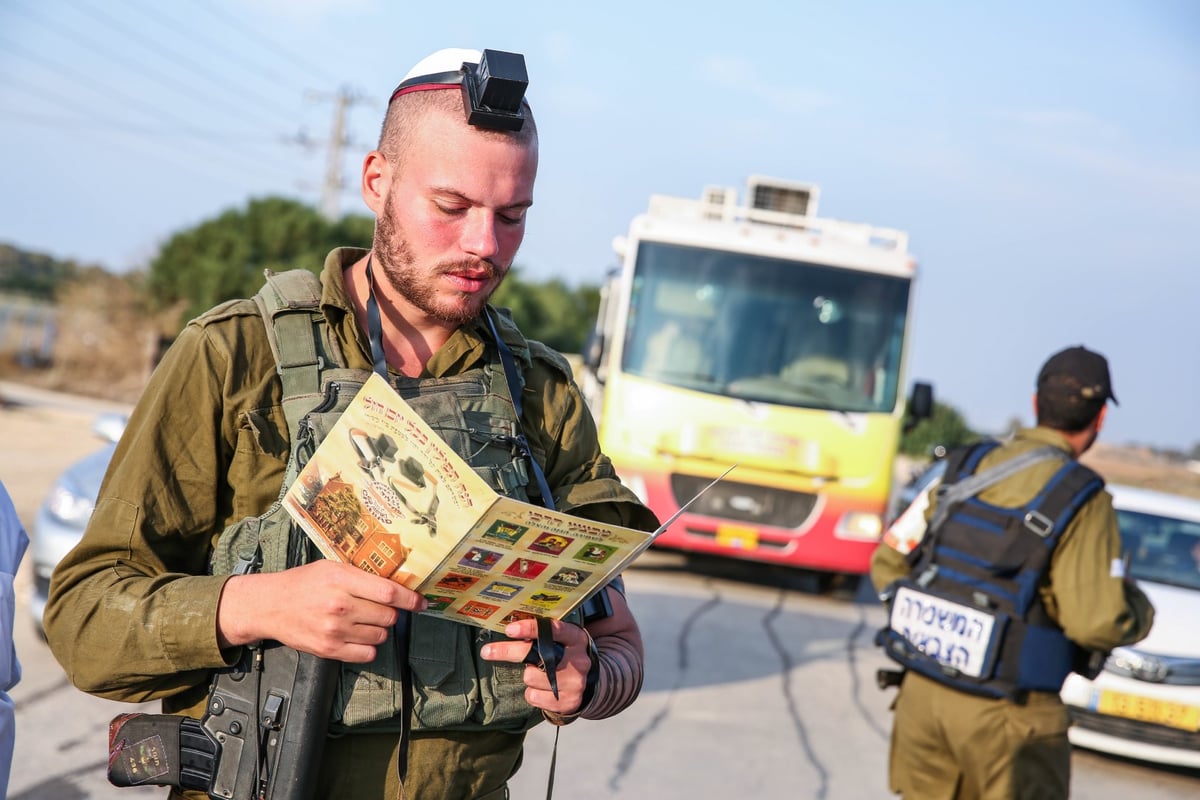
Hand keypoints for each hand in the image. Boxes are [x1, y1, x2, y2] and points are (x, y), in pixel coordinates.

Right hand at [216, 560, 426, 662]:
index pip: (388, 592)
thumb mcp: (332, 567)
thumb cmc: (304, 583)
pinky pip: (366, 654)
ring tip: (364, 620)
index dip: (410, 599)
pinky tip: (359, 636)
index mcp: (341, 579)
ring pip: (380, 636)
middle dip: (391, 613)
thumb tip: (397, 585)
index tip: (421, 602)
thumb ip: (362, 576)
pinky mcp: (328, 650)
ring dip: (380, 630)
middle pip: (387, 616)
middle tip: (380, 608)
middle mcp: (339, 606)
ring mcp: (334, 630)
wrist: (270, 605)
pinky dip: (369, 646)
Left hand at [480, 618, 593, 714]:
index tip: (509, 629)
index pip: (553, 630)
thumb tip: (510, 629)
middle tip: (487, 651)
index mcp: (576, 639)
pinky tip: (543, 689)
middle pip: (536, 656)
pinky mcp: (567, 702)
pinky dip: (532, 693)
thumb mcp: (564, 639)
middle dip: (508, 652)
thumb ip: (545, 634)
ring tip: (540, 674)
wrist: (590, 684)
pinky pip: (533, 696)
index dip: (530, 629)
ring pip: (530, 677)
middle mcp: (578, 661)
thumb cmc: (567, 655)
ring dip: (528, 676)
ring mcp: (574, 684)